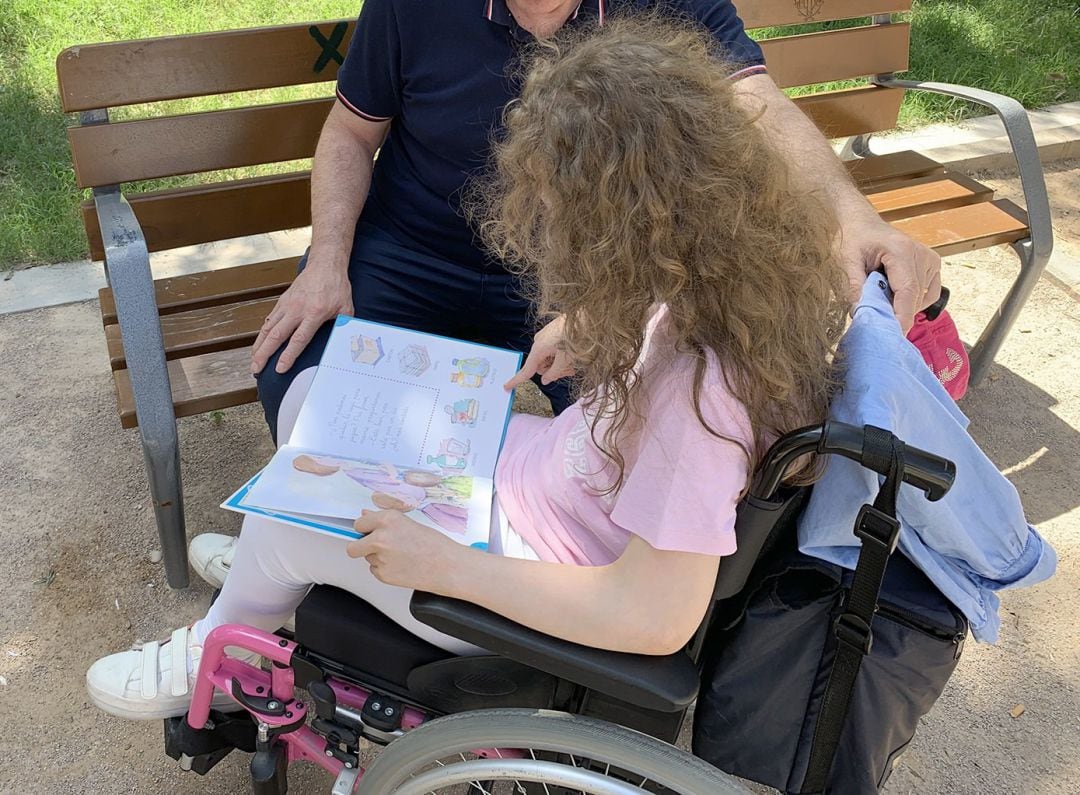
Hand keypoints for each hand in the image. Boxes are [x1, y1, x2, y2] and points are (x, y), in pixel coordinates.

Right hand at [251, 260, 352, 374]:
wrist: (325, 265)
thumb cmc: (337, 288)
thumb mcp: (346, 309)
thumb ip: (344, 327)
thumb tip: (347, 346)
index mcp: (314, 313)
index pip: (299, 339)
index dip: (288, 355)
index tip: (279, 369)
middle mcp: (297, 310)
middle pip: (276, 336)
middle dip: (264, 354)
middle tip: (256, 369)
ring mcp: (287, 305)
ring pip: (268, 329)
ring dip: (259, 347)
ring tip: (253, 362)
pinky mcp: (282, 302)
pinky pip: (269, 321)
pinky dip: (262, 335)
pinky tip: (258, 346)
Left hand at [346, 510, 463, 591]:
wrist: (447, 566)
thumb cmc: (434, 545)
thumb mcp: (410, 524)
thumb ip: (385, 521)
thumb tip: (367, 516)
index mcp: (387, 520)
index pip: (359, 524)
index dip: (364, 529)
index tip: (368, 531)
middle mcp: (380, 538)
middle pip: (353, 546)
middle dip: (360, 546)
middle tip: (375, 547)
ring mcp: (380, 558)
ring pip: (367, 558)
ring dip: (377, 557)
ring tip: (400, 556)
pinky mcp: (383, 575)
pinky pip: (375, 570)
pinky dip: (385, 569)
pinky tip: (401, 565)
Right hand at [504, 315, 576, 389]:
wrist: (586, 317)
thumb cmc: (576, 336)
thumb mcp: (565, 360)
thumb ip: (554, 373)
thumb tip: (545, 380)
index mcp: (539, 349)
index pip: (527, 369)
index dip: (517, 379)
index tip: (507, 386)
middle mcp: (539, 342)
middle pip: (541, 366)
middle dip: (553, 372)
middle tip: (568, 372)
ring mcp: (545, 336)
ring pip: (548, 358)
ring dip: (559, 364)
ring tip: (573, 364)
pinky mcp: (552, 333)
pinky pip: (552, 349)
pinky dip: (559, 356)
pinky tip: (571, 357)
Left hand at [839, 218, 941, 332]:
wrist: (863, 224)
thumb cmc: (853, 239)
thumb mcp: (846, 260)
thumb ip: (853, 286)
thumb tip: (859, 313)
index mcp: (901, 251)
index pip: (907, 292)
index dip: (902, 317)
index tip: (894, 336)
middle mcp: (921, 255)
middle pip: (914, 298)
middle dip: (896, 314)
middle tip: (876, 324)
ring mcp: (930, 260)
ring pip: (922, 299)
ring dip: (902, 307)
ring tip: (881, 298)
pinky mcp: (932, 265)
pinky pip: (928, 294)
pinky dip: (912, 302)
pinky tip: (895, 297)